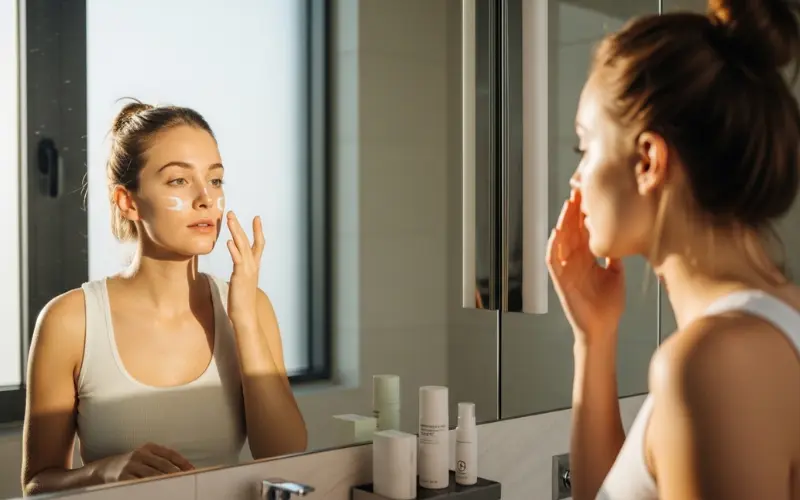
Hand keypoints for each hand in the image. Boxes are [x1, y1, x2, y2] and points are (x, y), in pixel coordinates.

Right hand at [95, 442, 193, 481]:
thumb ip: (161, 460)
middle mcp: (139, 454)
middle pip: (163, 465)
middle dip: (176, 473)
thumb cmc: (131, 464)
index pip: (170, 453)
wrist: (105, 469)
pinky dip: (150, 488)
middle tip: (187, 480)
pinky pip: (140, 484)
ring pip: (153, 475)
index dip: (182, 462)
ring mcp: (130, 465)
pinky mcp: (123, 478)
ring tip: (176, 487)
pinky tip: (158, 492)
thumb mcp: (145, 456)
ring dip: (166, 482)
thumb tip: (184, 470)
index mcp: (148, 447)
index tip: (192, 470)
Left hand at [225, 211, 264, 326]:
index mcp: (253, 267)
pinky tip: (229, 240)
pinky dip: (234, 249)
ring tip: (229, 219)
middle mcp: (252, 266)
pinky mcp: (240, 276)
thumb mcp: (241, 284)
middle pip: (248, 241)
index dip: (258, 231)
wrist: (246, 316)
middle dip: (240, 225)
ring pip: (242, 245)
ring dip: (235, 231)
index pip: (258, 244)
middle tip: (232, 212)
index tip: (256, 218)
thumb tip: (237, 272)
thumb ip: (240, 274)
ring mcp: (247, 270)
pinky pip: (237, 259)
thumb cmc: (242, 302)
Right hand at [546, 189, 624, 345]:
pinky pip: (553, 261)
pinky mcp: (560, 281)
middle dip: (573, 211)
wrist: (603, 328)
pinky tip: (557, 233)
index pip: (583, 230)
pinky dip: (553, 246)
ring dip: (562, 222)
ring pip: (561, 241)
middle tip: (578, 190)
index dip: (585, 213)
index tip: (591, 194)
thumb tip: (623, 238)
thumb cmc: (609, 305)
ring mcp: (566, 270)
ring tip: (567, 206)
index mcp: (586, 258)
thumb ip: (615, 256)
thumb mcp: (616, 274)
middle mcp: (574, 261)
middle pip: (571, 230)